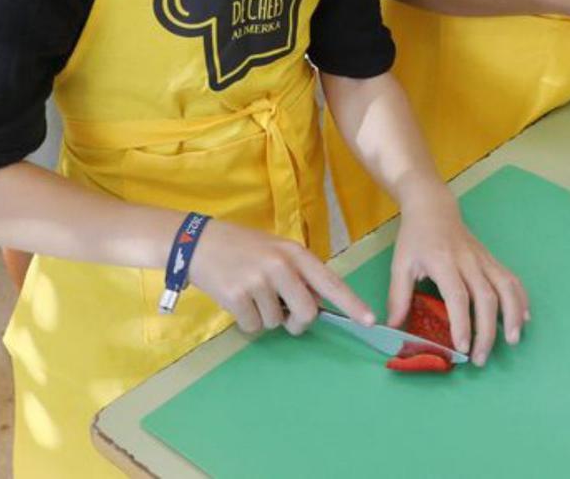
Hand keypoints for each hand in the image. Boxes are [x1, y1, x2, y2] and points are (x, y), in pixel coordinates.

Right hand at [187, 218, 374, 335]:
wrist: (199, 242)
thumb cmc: (242, 247)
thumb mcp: (275, 251)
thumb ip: (297, 274)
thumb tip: (317, 306)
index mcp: (295, 253)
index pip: (330, 281)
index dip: (352, 304)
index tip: (370, 321)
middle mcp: (281, 265)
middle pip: (307, 313)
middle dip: (297, 321)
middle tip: (282, 310)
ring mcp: (259, 281)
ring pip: (276, 323)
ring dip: (265, 316)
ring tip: (250, 291)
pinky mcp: (237, 296)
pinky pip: (253, 326)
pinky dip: (246, 320)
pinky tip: (236, 298)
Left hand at [388, 181, 528, 366]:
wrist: (433, 207)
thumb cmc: (415, 238)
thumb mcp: (399, 264)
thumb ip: (398, 297)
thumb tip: (394, 329)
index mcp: (442, 261)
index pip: (457, 295)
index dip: (462, 323)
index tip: (462, 347)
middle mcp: (467, 260)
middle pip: (485, 297)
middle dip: (487, 331)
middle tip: (480, 358)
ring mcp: (482, 259)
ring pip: (505, 286)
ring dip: (513, 314)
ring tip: (512, 340)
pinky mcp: (491, 259)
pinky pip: (511, 278)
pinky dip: (520, 298)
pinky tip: (524, 318)